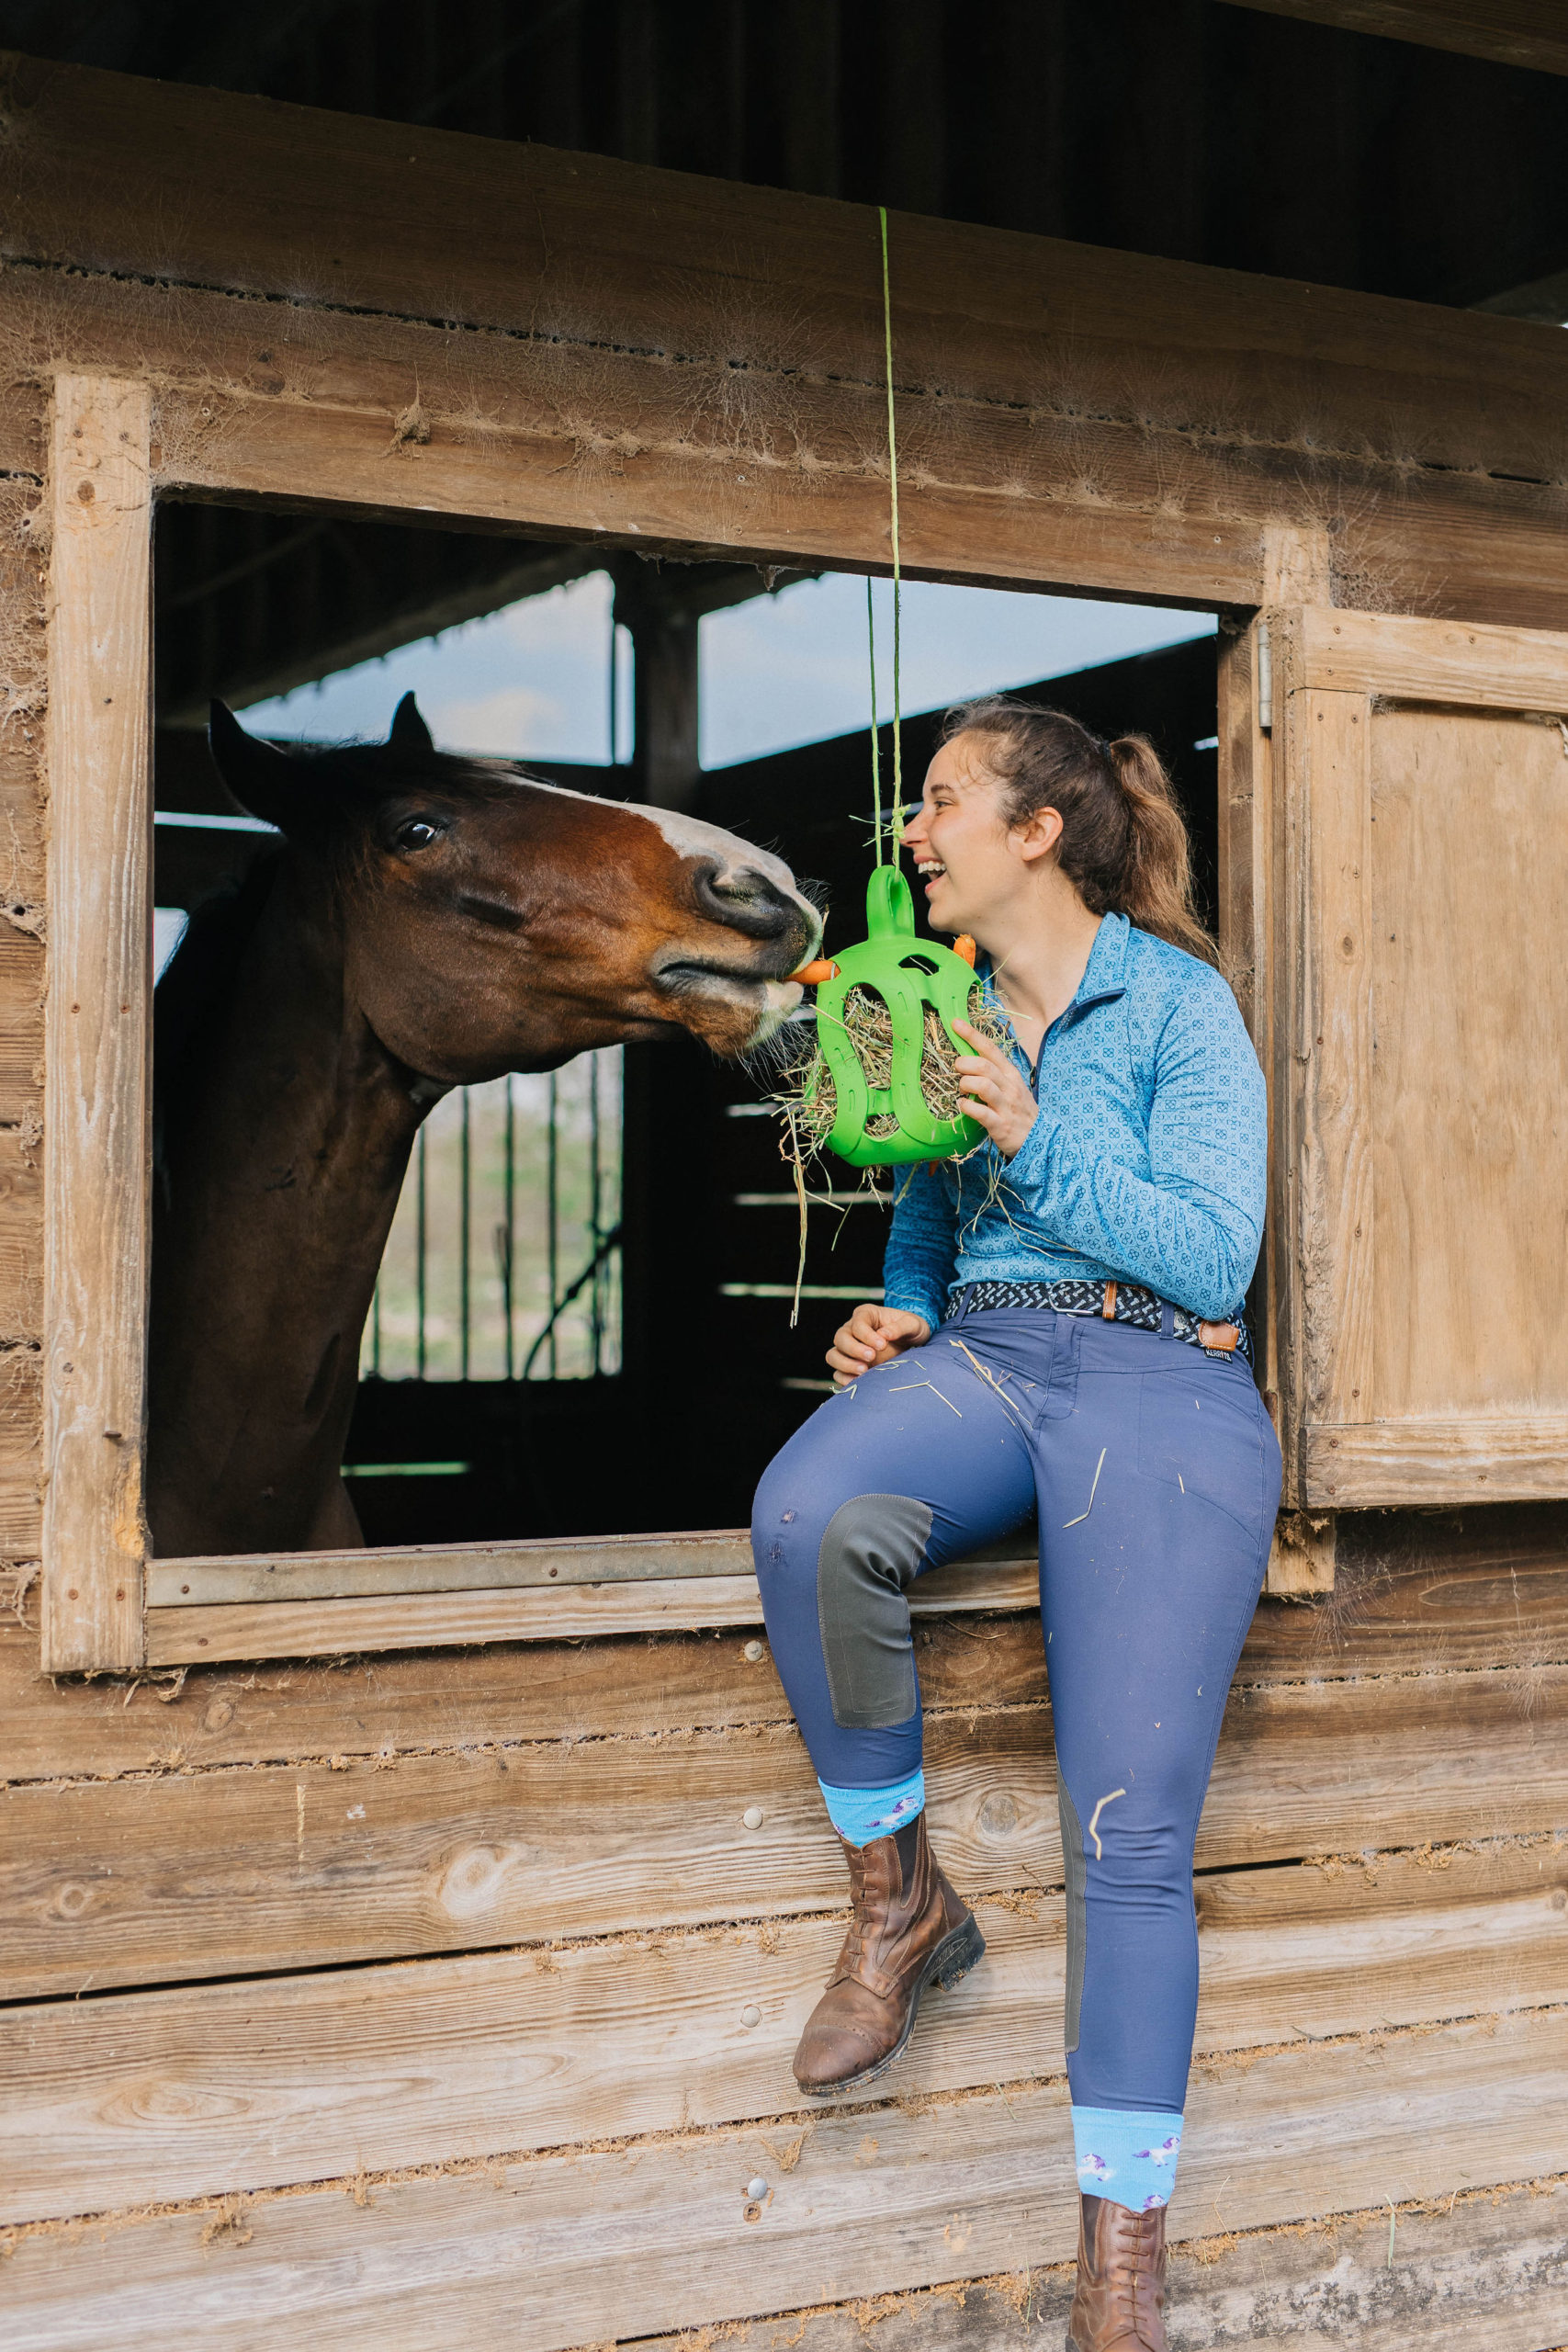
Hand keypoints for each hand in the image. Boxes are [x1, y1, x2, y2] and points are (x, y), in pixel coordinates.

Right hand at [827, 1302, 930, 1384]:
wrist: (913, 1344)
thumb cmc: (912, 1330)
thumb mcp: (913, 1325)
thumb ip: (900, 1327)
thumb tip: (884, 1335)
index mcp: (866, 1315)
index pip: (857, 1323)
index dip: (866, 1335)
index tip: (882, 1345)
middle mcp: (852, 1330)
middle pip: (840, 1338)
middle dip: (854, 1349)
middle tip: (872, 1357)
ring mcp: (849, 1349)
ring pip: (833, 1355)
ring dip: (845, 1364)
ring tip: (864, 1371)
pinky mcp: (851, 1366)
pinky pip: (838, 1373)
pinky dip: (844, 1378)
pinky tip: (857, 1382)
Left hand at [952, 1020, 1038, 1157]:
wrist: (1039, 1138)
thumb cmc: (1019, 1109)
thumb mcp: (1011, 1085)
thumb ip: (993, 1072)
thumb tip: (968, 1057)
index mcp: (1010, 1073)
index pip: (990, 1049)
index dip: (972, 1035)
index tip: (955, 1023)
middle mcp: (1009, 1086)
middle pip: (984, 1065)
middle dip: (964, 1063)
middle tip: (957, 1069)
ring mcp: (1005, 1105)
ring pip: (982, 1085)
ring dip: (965, 1084)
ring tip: (962, 1089)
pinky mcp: (1000, 1125)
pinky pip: (980, 1112)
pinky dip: (966, 1107)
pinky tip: (962, 1106)